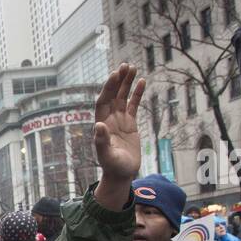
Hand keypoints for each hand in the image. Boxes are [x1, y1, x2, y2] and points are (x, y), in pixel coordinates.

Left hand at [92, 64, 145, 208]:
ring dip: (127, 83)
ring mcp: (120, 120)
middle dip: (118, 81)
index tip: (115, 74)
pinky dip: (137, 93)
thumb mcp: (107, 156)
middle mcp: (109, 119)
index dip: (108, 88)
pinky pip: (133, 105)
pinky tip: (142, 81)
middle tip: (125, 66)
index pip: (103, 101)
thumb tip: (98, 125)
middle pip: (113, 95)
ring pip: (123, 97)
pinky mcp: (130, 124)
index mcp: (102, 124)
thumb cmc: (113, 167)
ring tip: (132, 67)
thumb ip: (102, 141)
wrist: (121, 174)